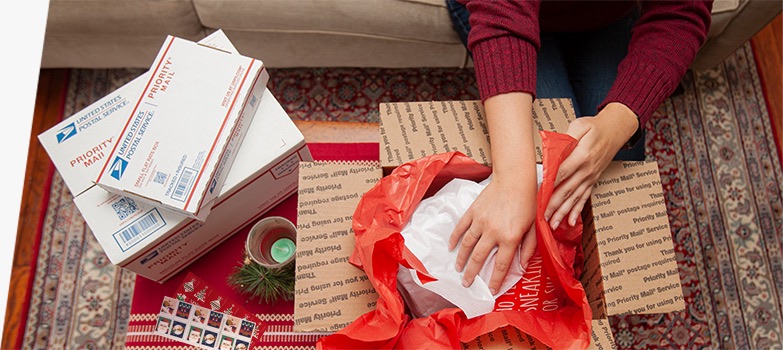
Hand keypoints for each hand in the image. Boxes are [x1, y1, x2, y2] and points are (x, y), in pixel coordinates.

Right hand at [448, 176, 536, 294]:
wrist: (515, 179)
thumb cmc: (528, 202)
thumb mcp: (534, 227)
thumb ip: (528, 247)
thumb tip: (523, 265)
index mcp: (510, 238)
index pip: (500, 265)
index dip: (495, 280)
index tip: (491, 291)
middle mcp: (493, 232)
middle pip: (479, 258)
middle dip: (472, 274)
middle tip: (467, 284)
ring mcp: (480, 221)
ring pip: (467, 245)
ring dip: (461, 259)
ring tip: (458, 269)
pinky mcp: (473, 212)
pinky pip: (461, 228)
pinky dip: (455, 238)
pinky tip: (451, 247)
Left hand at [544, 103, 638, 229]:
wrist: (615, 130)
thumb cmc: (594, 127)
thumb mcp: (579, 126)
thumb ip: (566, 139)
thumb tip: (552, 152)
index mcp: (582, 155)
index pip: (562, 172)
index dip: (550, 184)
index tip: (538, 195)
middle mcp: (586, 170)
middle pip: (566, 190)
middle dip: (552, 205)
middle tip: (540, 217)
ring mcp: (590, 177)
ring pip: (574, 198)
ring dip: (562, 213)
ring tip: (552, 225)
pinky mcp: (592, 181)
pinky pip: (584, 198)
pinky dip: (577, 211)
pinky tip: (570, 222)